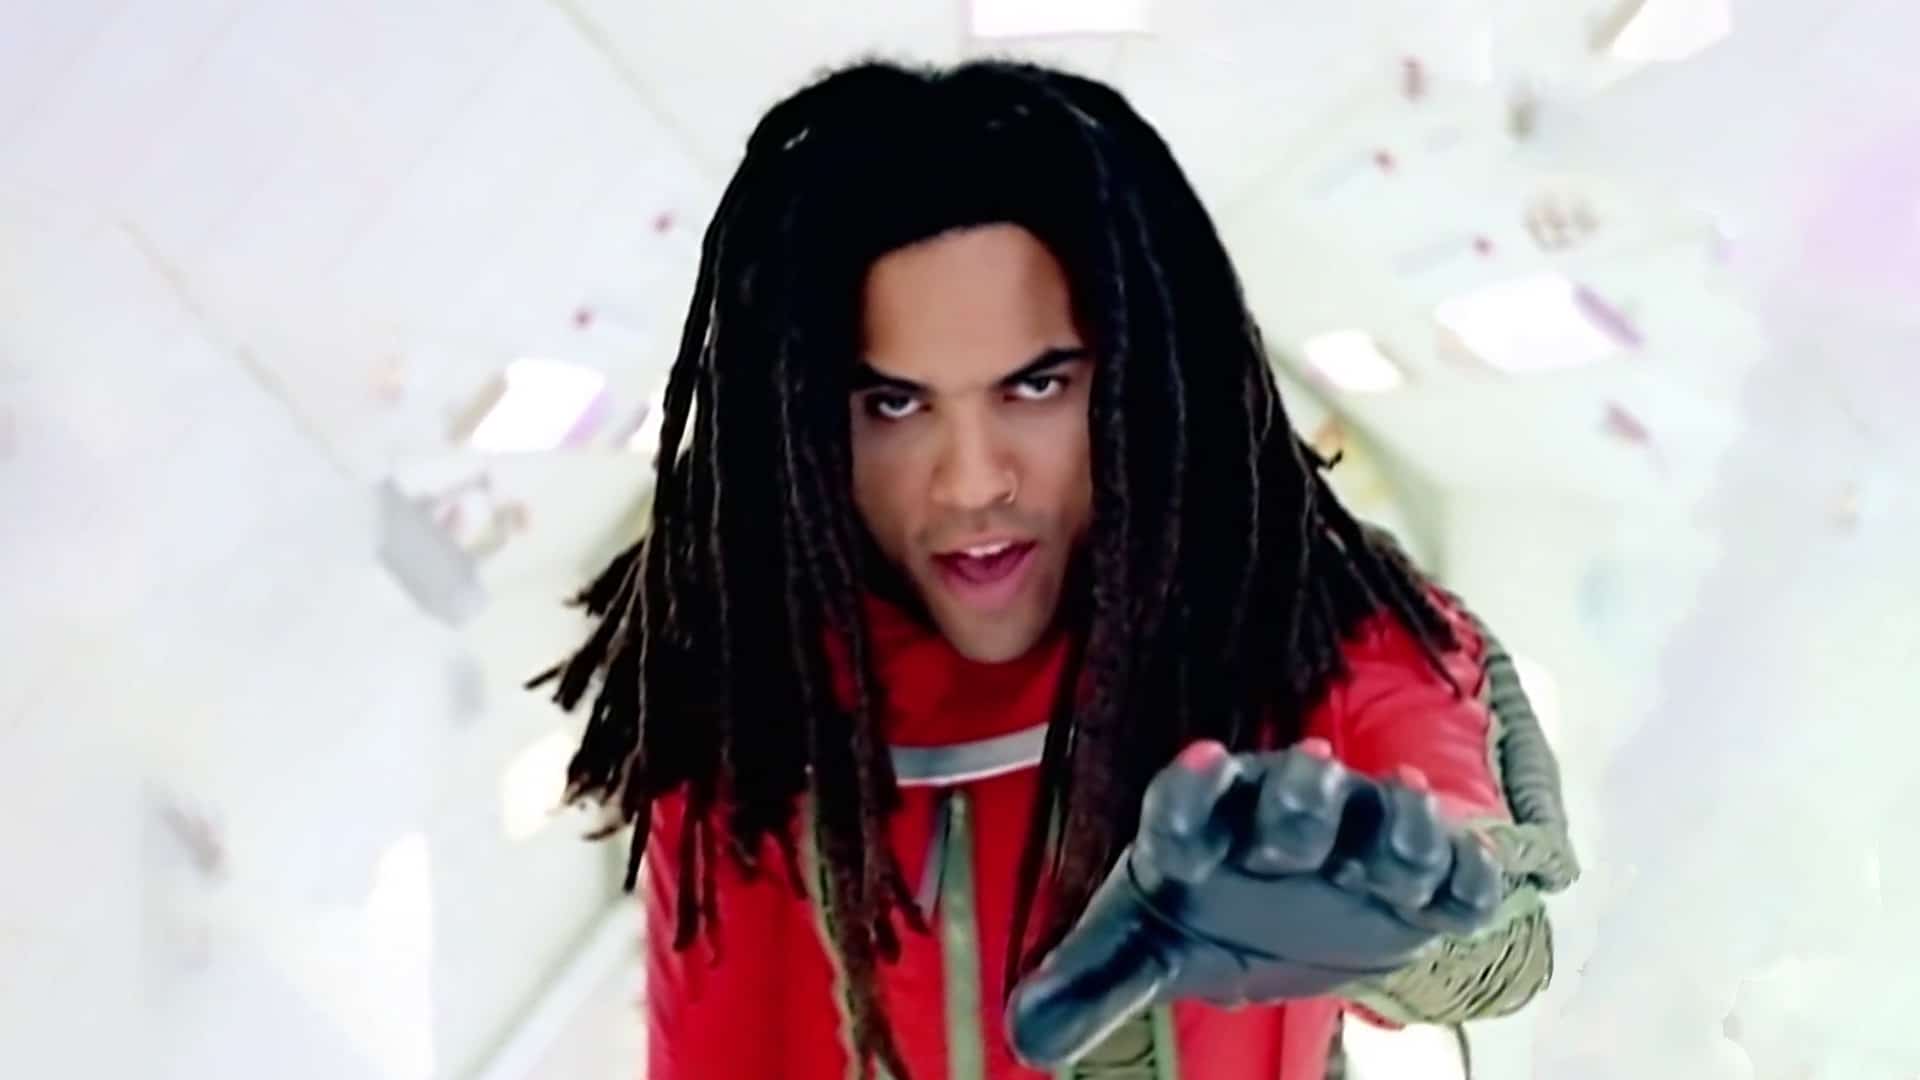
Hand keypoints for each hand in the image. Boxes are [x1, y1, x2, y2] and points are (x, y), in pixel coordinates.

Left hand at [1005, 739, 1502, 1068]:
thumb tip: (1025, 1034)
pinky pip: (1456, 870)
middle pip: (1296, 791)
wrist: (1300, 917)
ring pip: (1386, 816)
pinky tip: (1464, 889)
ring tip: (1402, 831)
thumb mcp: (1145, 947)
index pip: (1188, 802)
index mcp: (1207, 826)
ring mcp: (1361, 842)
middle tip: (1303, 794)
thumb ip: (1091, 984)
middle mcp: (1284, 817)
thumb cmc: (1211, 912)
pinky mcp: (1424, 882)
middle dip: (1301, 793)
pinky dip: (1466, 876)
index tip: (1199, 761)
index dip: (1191, 791)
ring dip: (1398, 823)